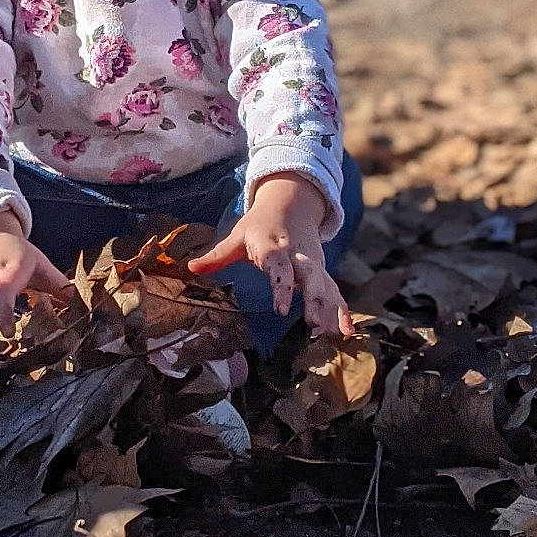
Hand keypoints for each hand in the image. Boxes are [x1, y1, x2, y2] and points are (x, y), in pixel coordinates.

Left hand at [187, 173, 353, 338]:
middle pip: (311, 277)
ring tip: (333, 333)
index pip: (279, 268)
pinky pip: (335, 292)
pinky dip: (342, 310)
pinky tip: (347, 331)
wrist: (291, 204)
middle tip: (315, 324)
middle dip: (315, 300)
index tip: (281, 309)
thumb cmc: (260, 225)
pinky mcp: (322, 272)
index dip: (282, 288)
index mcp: (274, 247)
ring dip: (331, 309)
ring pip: (326, 286)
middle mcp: (298, 255)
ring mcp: (314, 264)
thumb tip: (190, 268)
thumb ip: (217, 256)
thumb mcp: (237, 236)